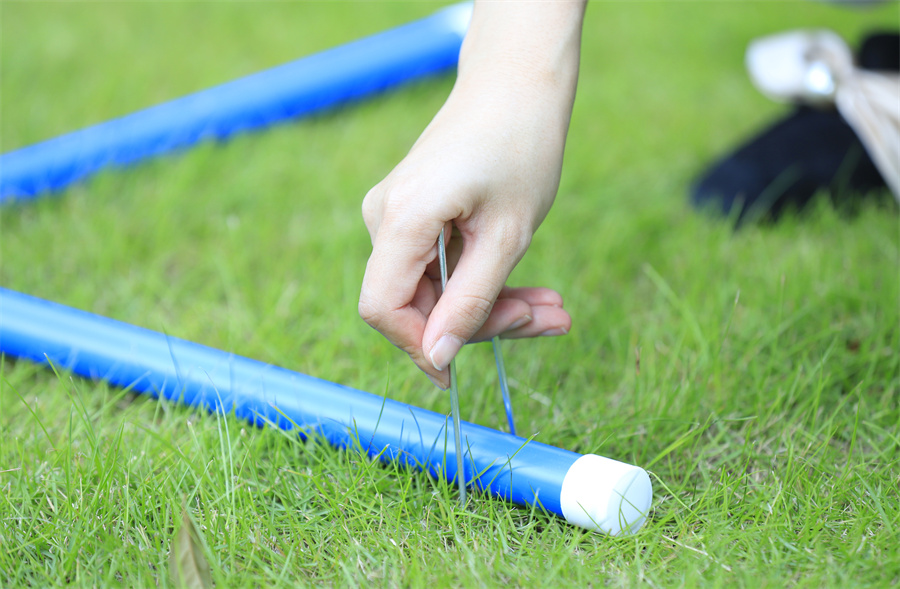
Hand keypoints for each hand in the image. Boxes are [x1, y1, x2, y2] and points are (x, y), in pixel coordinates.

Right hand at [358, 1, 584, 388]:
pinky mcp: (414, 213)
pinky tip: (533, 292)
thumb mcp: (506, 236)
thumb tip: (437, 359)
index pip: (384, 308)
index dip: (421, 346)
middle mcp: (385, 217)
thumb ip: (471, 301)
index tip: (465, 372)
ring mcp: (397, 214)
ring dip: (494, 306)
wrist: (516, 83)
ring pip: (435, 288)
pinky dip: (484, 281)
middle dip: (482, 324)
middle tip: (548, 323)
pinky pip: (441, 265)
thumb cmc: (519, 146)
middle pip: (415, 301)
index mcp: (400, 219)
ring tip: (554, 310)